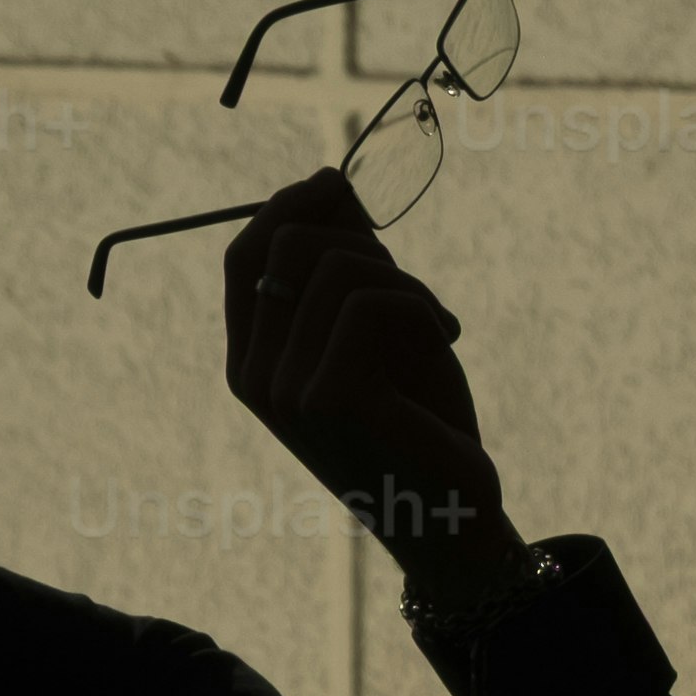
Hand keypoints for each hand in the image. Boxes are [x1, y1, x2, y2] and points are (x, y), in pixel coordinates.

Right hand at [220, 171, 515, 586]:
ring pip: (335, 266)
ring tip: (439, 323)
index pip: (241, 253)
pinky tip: (450, 338)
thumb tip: (326, 180)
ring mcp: (285, 390)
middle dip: (360, 240)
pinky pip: (369, 301)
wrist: (455, 515)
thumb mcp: (379, 327)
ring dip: (404, 279)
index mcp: (251, 363)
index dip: (287, 205)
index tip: (339, 186)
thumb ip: (346, 263)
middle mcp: (255, 378)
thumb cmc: (420, 421)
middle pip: (284, 243)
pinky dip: (422, 305)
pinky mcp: (330, 399)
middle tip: (414, 290)